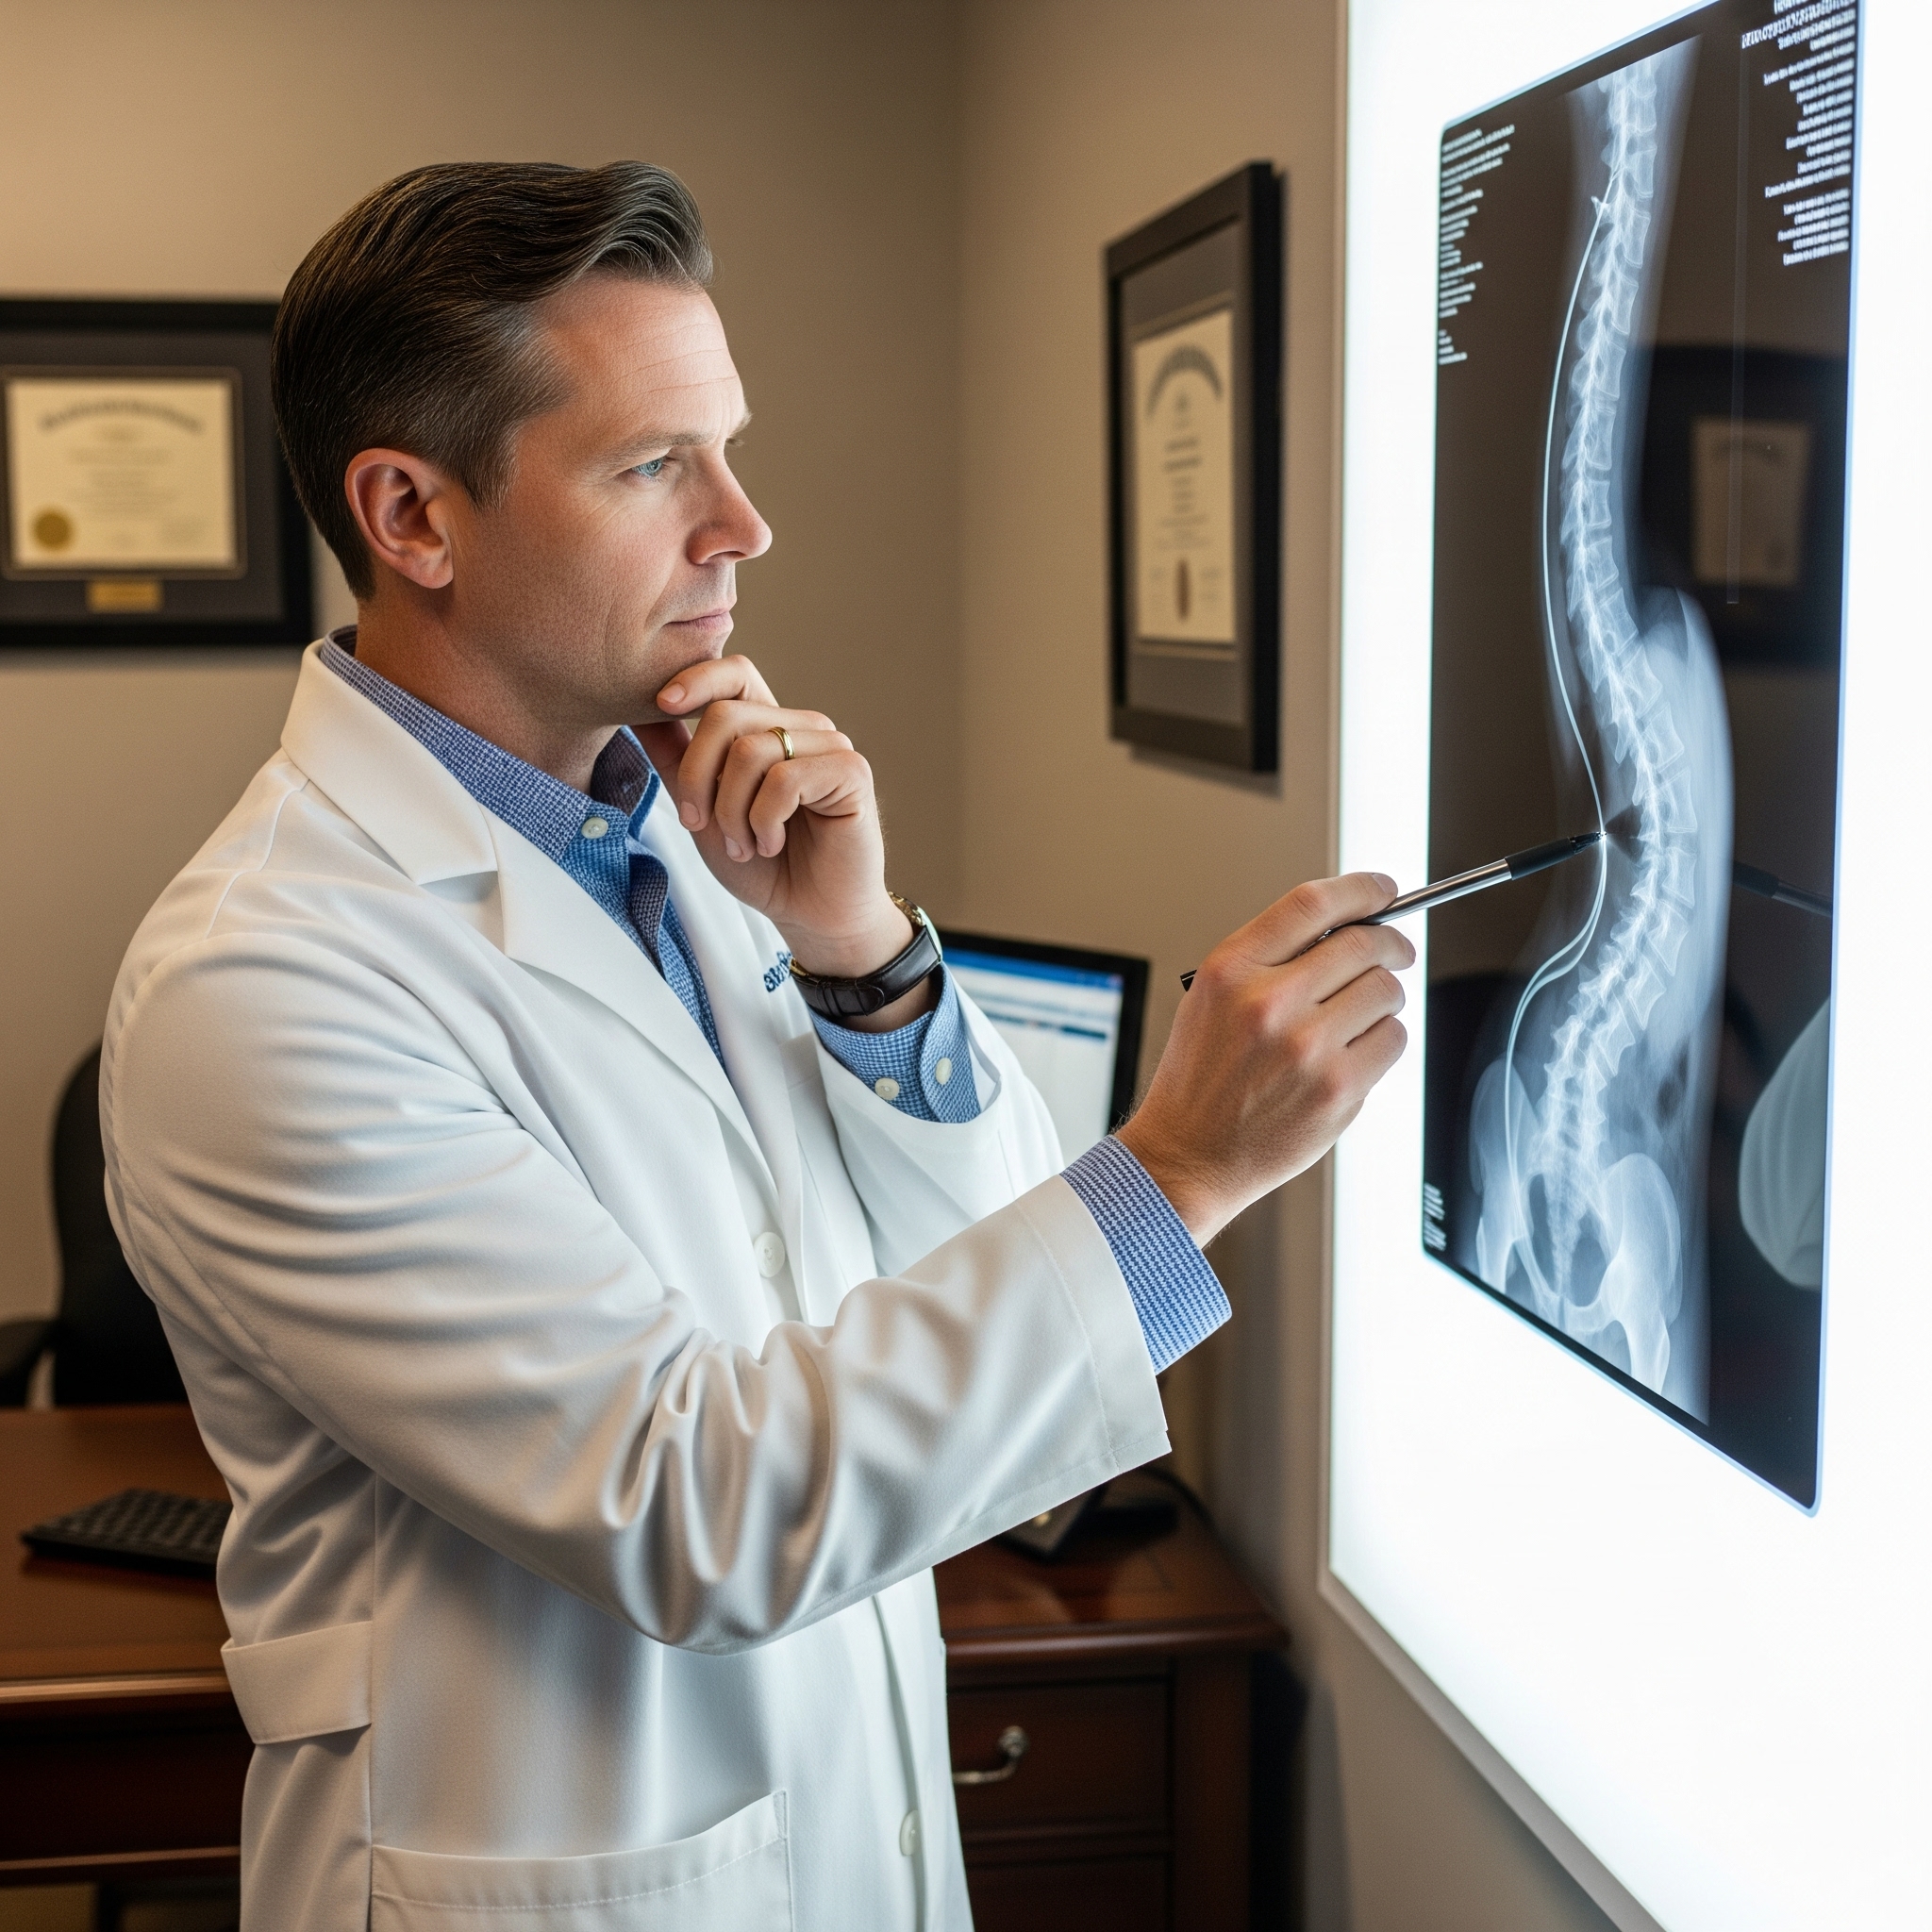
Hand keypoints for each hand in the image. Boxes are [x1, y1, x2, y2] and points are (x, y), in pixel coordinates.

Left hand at [636, 657, 926, 1021]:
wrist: (809, 915)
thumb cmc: (761, 866)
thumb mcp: (703, 812)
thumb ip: (677, 763)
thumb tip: (640, 715)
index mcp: (767, 728)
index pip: (734, 674)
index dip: (695, 678)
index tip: (660, 705)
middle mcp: (801, 728)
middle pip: (726, 715)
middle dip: (697, 776)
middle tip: (698, 824)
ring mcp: (829, 747)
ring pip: (751, 750)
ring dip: (732, 811)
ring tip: (745, 845)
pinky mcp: (851, 772)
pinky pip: (785, 779)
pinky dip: (764, 820)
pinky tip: (772, 844)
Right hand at [1115, 874, 1412, 1245]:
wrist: (1189, 1153)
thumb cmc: (1200, 1078)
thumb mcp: (1210, 998)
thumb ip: (1269, 958)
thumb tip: (1345, 925)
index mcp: (1231, 971)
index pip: (1312, 905)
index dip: (1361, 890)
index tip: (1383, 890)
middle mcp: (1268, 1003)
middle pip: (1363, 943)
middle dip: (1390, 944)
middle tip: (1395, 952)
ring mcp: (1307, 1048)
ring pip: (1386, 992)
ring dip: (1384, 998)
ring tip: (1357, 1016)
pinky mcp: (1338, 1089)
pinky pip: (1392, 1041)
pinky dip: (1384, 1040)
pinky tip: (1354, 1052)